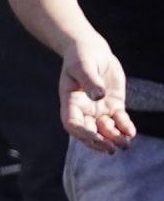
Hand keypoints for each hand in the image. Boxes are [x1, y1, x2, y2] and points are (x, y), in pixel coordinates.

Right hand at [56, 32, 138, 150]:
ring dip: (114, 138)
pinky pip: (119, 120)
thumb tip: (98, 96)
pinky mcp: (113, 105)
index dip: (82, 134)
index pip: (72, 124)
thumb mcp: (83, 66)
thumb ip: (89, 81)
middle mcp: (83, 109)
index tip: (96, 138)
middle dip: (100, 142)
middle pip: (89, 132)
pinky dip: (125, 127)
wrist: (91, 51)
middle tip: (112, 149)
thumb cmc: (81, 57)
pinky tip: (131, 132)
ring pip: (105, 129)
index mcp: (70, 102)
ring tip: (125, 144)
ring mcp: (98, 109)